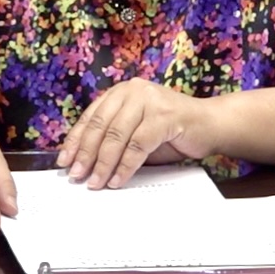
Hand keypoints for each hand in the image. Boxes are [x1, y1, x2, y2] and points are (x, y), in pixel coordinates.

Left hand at [55, 79, 211, 189]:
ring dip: (103, 163)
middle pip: (100, 126)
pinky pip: (137, 145)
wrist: (210, 125)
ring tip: (95, 182)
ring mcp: (149, 101)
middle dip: (86, 154)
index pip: (91, 117)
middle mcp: (132, 91)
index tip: (65, 161)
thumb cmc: (171, 131)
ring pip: (116, 135)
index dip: (76, 141)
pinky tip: (117, 179)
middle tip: (77, 176)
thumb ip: (114, 140)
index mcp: (121, 92)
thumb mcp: (136, 132)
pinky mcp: (164, 116)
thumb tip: (84, 164)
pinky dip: (125, 166)